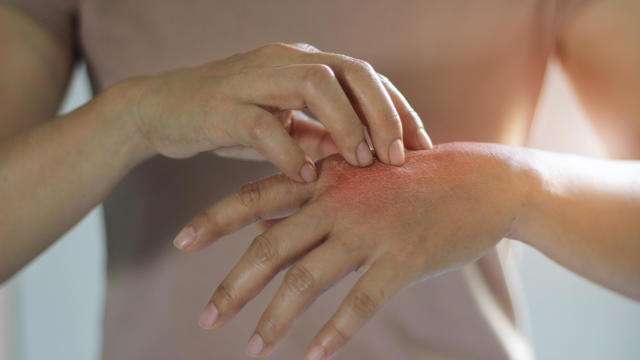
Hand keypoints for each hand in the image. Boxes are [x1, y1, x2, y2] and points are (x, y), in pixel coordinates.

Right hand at [120, 42, 431, 181]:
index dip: (398, 109)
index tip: (422, 147)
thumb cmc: (228, 119)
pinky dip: (290, 152)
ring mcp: (252, 78)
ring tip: (359, 163)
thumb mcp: (284, 124)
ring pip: (314, 84)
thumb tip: (367, 156)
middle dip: (383, 114)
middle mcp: (284, 60)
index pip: (366, 76)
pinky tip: (304, 177)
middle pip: (351, 70)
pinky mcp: (221, 106)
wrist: (159, 110)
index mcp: (303, 62)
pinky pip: (263, 125)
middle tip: (398, 157)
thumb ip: (322, 133)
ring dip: (345, 126)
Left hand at [174, 142, 531, 358]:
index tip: (179, 242)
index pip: (256, 196)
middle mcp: (339, 203)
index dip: (214, 219)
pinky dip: (333, 332)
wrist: (481, 182)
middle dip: (233, 286)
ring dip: (274, 319)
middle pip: (270, 248)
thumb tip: (263, 229)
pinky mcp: (402, 260)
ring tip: (251, 349)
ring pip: (307, 280)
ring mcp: (370, 231)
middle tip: (206, 319)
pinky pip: (359, 303)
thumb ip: (310, 203)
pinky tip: (312, 356)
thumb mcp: (358, 178)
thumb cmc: (414, 180)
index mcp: (325, 179)